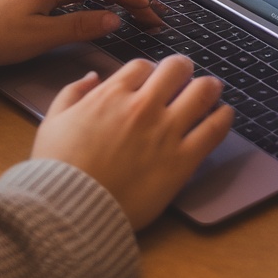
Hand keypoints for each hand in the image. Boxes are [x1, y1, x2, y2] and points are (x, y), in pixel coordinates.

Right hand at [32, 56, 233, 228]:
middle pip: (177, 68)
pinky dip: (223, 117)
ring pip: (202, 91)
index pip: (143, 66)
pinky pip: (214, 130)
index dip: (150, 71)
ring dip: (208, 87)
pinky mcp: (182, 160)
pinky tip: (224, 115)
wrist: (71, 211)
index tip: (152, 81)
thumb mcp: (53, 121)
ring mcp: (166, 132)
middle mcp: (143, 106)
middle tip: (185, 78)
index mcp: (112, 94)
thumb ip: (72, 92)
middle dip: (181, 69)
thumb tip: (91, 77)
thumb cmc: (58, 170)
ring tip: (211, 90)